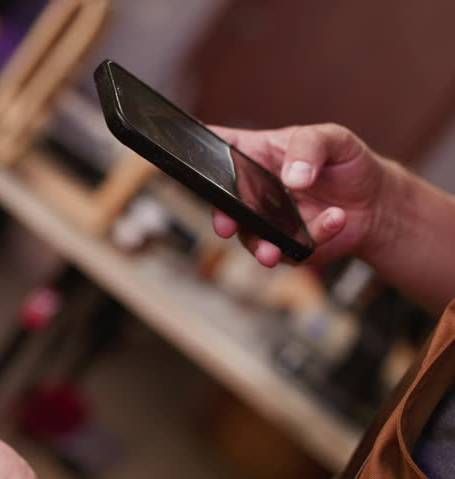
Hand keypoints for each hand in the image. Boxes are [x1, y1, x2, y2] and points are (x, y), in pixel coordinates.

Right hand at [210, 123, 392, 266]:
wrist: (376, 204)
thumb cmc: (347, 164)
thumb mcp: (334, 138)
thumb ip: (310, 147)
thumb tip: (293, 177)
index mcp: (255, 154)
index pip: (218, 148)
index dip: (198, 153)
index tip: (191, 162)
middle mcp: (253, 189)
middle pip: (223, 201)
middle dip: (221, 216)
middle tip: (227, 224)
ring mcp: (266, 220)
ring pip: (248, 237)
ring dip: (259, 246)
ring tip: (272, 251)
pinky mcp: (285, 245)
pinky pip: (288, 250)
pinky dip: (314, 237)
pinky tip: (334, 219)